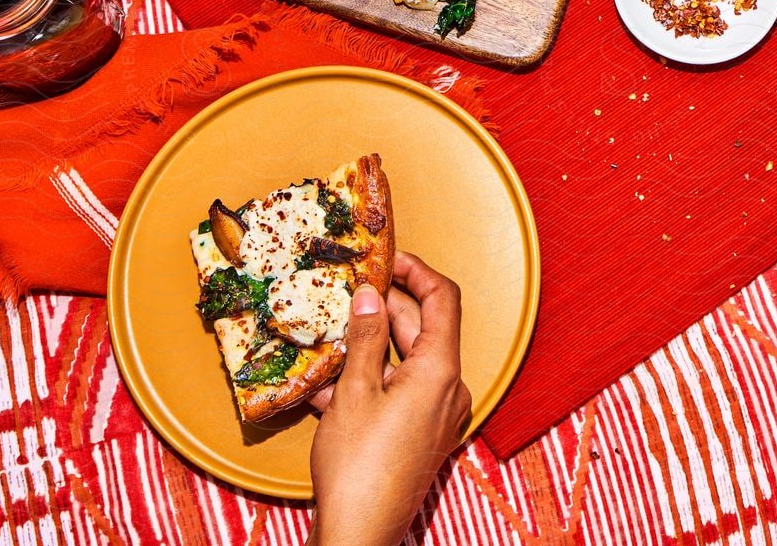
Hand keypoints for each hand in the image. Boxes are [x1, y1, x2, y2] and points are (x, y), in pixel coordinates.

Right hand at [308, 252, 470, 545]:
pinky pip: (400, 393)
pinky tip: (328, 387)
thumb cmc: (358, 467)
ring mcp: (438, 415)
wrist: (360, 535)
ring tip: (330, 336)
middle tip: (349, 291)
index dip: (418, 272)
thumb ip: (367, 337)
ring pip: (407, 363)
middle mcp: (449, 389)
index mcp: (441, 370)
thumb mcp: (355, 392)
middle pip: (423, 330)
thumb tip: (370, 294)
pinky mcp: (422, 436)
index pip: (444, 299)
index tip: (387, 259)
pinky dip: (370, 382)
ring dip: (371, 347)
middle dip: (386, 308)